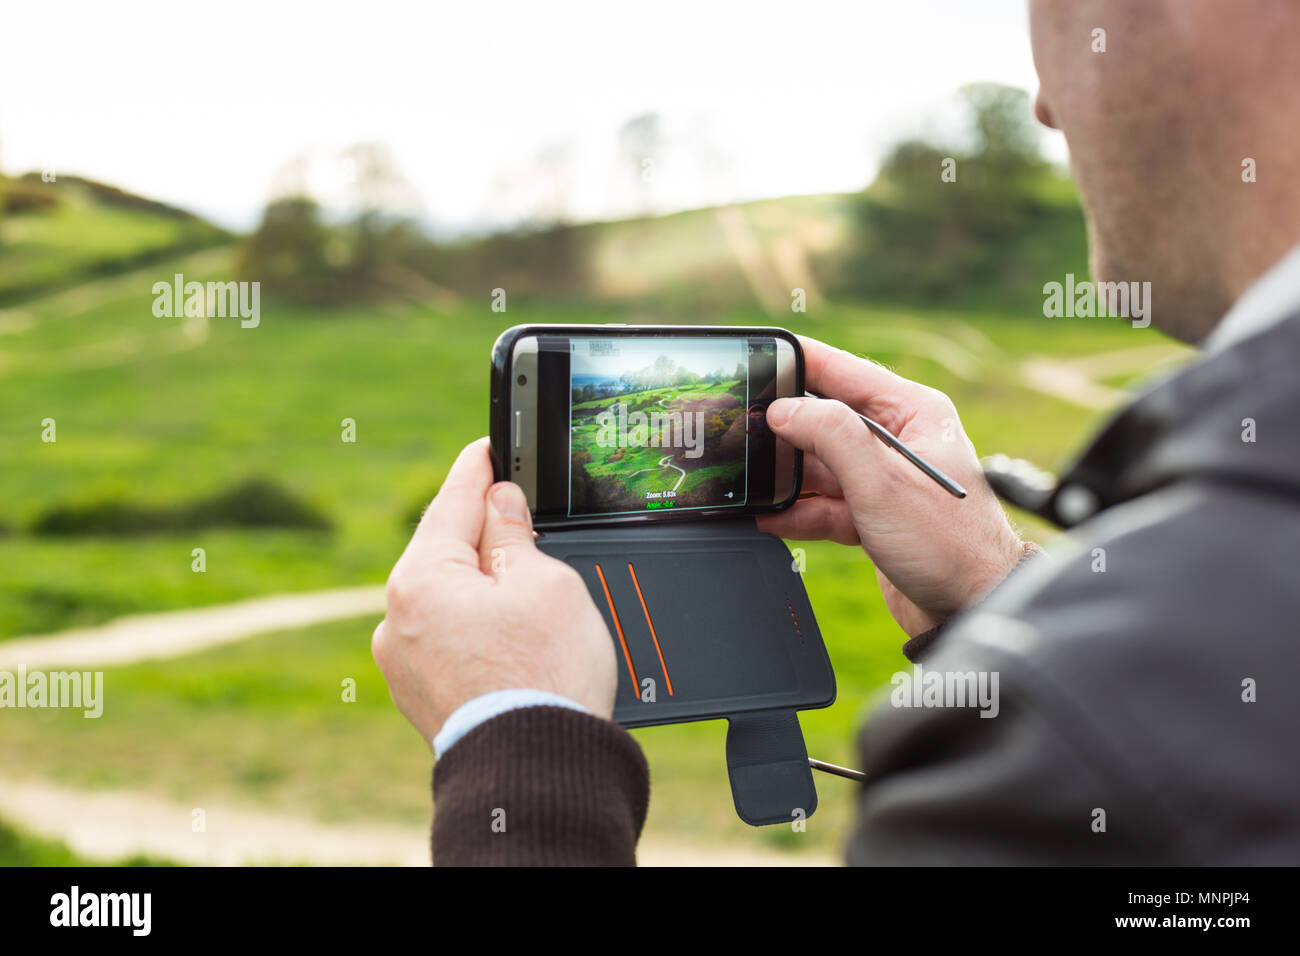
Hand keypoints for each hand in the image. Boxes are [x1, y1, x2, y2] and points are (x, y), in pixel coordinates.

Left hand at [372, 438, 616, 743]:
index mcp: (420, 582)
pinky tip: (509, 633)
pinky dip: (474, 625)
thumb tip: (498, 503)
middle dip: (481, 531)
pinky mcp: (419, 696)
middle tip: (519, 508)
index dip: (478, 468)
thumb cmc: (544, 679)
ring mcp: (403, 664)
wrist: (534, 771)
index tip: (490, 445)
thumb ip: (513, 535)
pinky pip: (447, 638)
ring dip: (479, 584)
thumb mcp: (544, 584)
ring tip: (526, 585)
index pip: (453, 501)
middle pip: (445, 552)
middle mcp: (396, 621)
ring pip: (445, 598)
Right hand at [756, 338, 1026, 635]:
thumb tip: (783, 410)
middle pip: (822, 419)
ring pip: (818, 465)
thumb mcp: (882, 483)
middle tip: (737, 433)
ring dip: (784, 477)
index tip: (752, 363)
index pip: (839, 369)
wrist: (974, 611)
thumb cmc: (951, 545)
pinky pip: (824, 503)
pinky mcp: (871, 515)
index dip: (793, 364)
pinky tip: (768, 517)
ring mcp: (882, 478)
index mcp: (910, 411)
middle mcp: (896, 438)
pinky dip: (798, 511)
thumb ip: (831, 436)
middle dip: (780, 430)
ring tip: (747, 482)